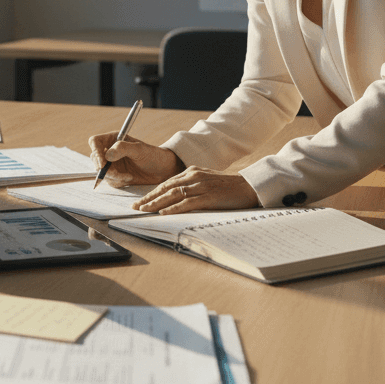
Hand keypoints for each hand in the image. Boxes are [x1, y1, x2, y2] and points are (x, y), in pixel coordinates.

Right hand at [87, 133, 180, 186]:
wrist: (162, 170)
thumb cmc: (152, 155)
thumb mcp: (139, 149)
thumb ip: (122, 149)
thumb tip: (106, 155)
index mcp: (113, 139)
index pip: (95, 142)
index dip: (96, 152)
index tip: (103, 163)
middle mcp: (110, 150)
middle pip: (95, 159)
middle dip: (105, 168)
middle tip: (117, 173)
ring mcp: (112, 163)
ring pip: (101, 172)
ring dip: (113, 176)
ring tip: (128, 176)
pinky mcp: (115, 175)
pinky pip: (109, 180)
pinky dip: (118, 181)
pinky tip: (129, 178)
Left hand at [133, 166, 258, 213]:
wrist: (249, 187)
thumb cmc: (228, 186)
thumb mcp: (206, 180)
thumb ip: (192, 185)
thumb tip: (175, 197)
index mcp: (192, 171)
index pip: (166, 182)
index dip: (152, 192)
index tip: (140, 200)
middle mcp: (194, 176)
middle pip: (166, 187)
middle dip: (149, 198)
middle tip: (136, 207)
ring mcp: (201, 186)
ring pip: (173, 194)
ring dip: (156, 203)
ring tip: (144, 210)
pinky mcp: (208, 196)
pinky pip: (187, 203)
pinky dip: (173, 208)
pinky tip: (163, 212)